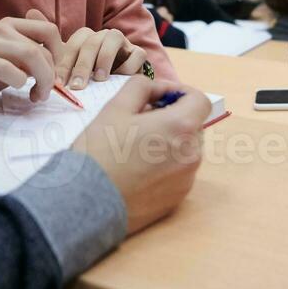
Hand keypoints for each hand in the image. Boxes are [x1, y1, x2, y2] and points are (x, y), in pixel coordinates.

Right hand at [0, 16, 64, 111]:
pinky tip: (16, 89)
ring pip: (30, 55)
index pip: (49, 30)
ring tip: (36, 95)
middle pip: (42, 47)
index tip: (56, 76)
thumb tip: (57, 56)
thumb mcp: (7, 61)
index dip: (60, 54)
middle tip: (44, 93)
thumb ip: (29, 54)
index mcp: (9, 26)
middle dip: (51, 75)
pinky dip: (19, 81)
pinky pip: (7, 68)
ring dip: (41, 79)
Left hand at [26, 9, 145, 89]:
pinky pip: (137, 54)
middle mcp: (104, 36)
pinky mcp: (139, 54)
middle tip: (76, 86)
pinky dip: (128, 65)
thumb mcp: (69, 62)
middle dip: (82, 65)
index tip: (58, 82)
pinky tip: (120, 77)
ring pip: (113, 41)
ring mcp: (123, 44)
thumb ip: (51, 41)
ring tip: (98, 79)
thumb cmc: (91, 76)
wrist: (120, 87)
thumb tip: (30, 10)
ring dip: (104, 60)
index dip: (65, 62)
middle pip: (91, 42)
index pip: (74, 43)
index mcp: (87, 38)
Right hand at [73, 77, 207, 234]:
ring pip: (186, 150)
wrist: (86, 202)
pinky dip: (166, 165)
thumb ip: (142, 87)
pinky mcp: (177, 199)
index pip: (201, 101)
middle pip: (193, 126)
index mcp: (180, 127)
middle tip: (142, 120)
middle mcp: (192, 154)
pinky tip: (139, 169)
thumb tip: (157, 88)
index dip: (182, 93)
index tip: (162, 96)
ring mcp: (186, 179)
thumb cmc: (100, 151)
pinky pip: (179, 173)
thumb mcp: (116, 107)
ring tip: (138, 146)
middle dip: (173, 117)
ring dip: (170, 141)